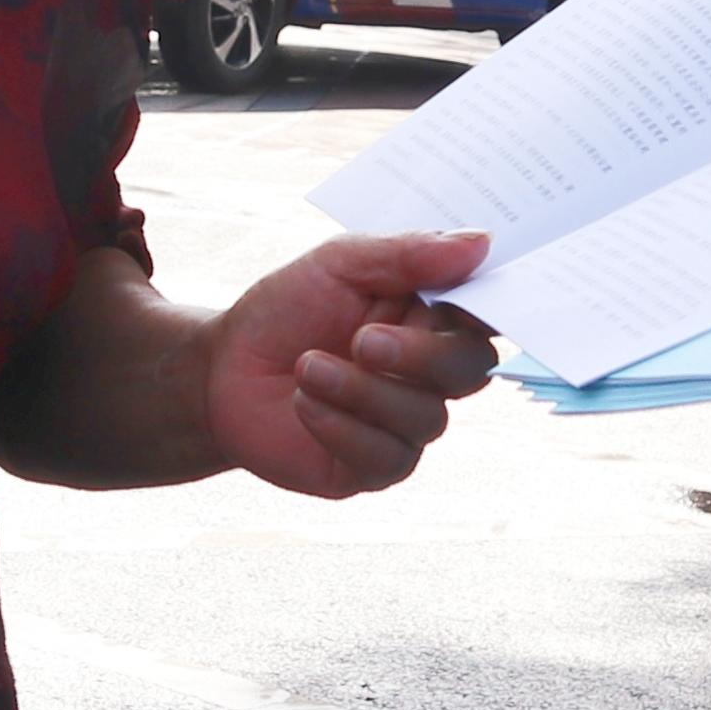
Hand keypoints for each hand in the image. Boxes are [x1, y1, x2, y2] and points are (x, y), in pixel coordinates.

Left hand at [205, 232, 496, 495]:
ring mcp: (406, 423)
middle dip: (419, 355)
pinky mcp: (376, 467)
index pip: (487, 316)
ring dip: (363, 391)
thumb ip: (409, 254)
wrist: (222, 369)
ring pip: (426, 417)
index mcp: (433, 316)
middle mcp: (430, 372)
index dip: (488, 310)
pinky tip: (304, 403)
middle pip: (471, 369)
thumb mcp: (340, 263)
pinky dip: (342, 427)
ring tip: (308, 367)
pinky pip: (388, 458)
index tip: (456, 302)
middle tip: (362, 340)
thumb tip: (482, 242)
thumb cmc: (286, 310)